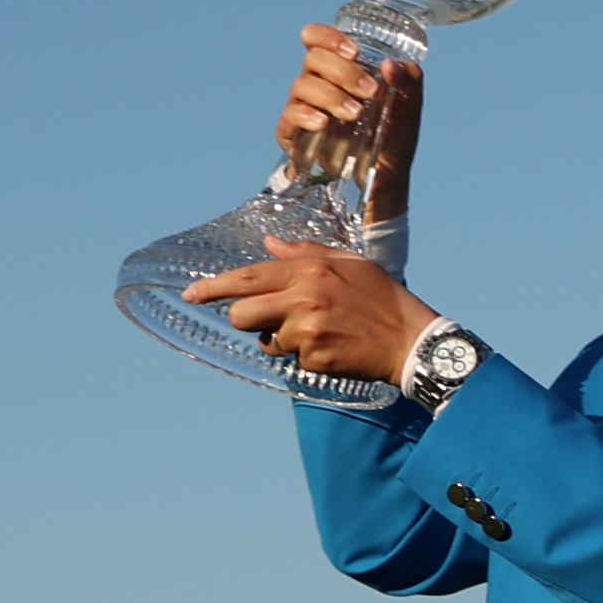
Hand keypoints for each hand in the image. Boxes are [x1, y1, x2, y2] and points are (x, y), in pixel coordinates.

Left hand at [184, 241, 435, 386]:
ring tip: (317, 331)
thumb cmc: (382, 298)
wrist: (411, 341)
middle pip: (241, 315)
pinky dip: (305, 355)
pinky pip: (292, 358)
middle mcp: (303, 299)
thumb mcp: (348, 263)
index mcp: (309, 271)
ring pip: (267, 340)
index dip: (213, 287)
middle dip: (245, 319)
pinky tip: (331, 345)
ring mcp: (307, 331)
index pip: (247, 278)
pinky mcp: (315, 358)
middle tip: (266, 319)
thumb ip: (305, 253)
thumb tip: (269, 244)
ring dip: (282, 338)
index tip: (191, 293)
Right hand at [278, 27, 422, 224]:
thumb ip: (410, 82)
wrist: (386, 177)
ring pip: (302, 86)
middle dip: (343, 72)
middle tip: (370, 91)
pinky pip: (288, 117)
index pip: (316, 39)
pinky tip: (324, 124)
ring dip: (331, 96)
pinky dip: (305, 116)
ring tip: (356, 114)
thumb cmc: (394, 136)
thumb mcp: (410, 108)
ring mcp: (303, 108)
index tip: (354, 51)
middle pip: (313, 59)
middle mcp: (317, 83)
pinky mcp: (294, 134)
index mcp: (339, 69)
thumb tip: (393, 66)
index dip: (327, 37)